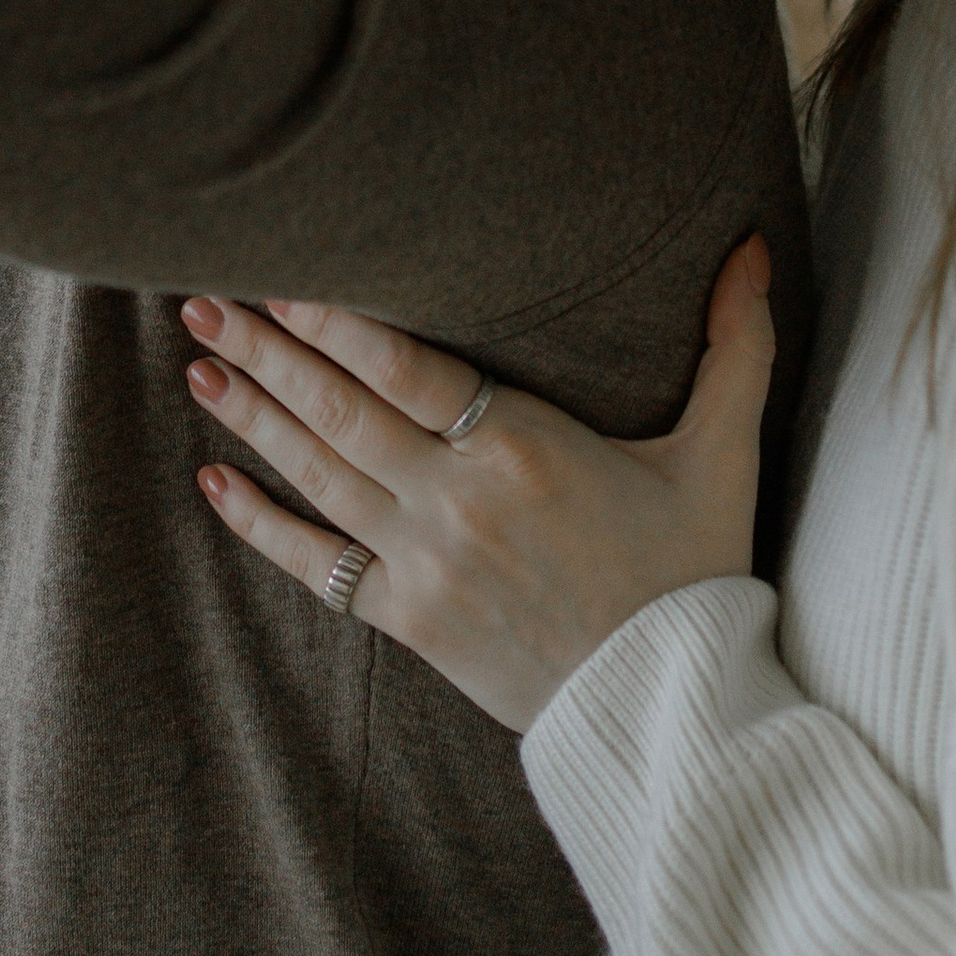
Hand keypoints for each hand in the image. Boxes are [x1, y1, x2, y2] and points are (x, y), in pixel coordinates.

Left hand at [183, 240, 774, 730]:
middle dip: (266, 349)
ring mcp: (424, 565)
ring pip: (317, 473)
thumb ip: (736, 344)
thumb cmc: (696, 572)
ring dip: (251, 415)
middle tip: (204, 294)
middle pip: (339, 409)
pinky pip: (314, 566)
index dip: (334, 316)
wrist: (671, 709)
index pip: (403, 364)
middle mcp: (457, 502)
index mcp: (523, 448)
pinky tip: (212, 483)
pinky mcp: (409, 621)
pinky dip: (259, 524)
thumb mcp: (723, 452)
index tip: (281, 271)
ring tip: (198, 360)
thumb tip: (757, 246)